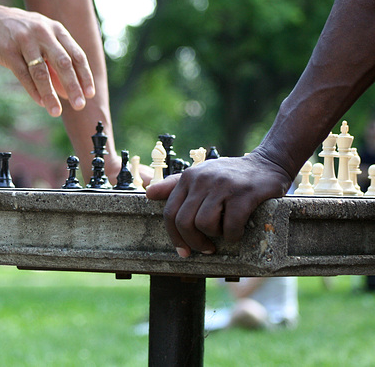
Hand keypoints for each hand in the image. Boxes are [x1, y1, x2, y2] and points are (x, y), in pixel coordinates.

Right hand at [0, 5, 95, 116]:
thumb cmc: (23, 35)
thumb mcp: (44, 43)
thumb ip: (57, 65)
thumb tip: (70, 92)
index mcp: (57, 30)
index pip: (76, 55)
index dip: (85, 75)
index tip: (90, 94)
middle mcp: (43, 33)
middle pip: (63, 62)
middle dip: (73, 86)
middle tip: (79, 105)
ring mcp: (25, 41)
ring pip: (41, 71)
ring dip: (50, 94)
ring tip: (56, 112)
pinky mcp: (8, 50)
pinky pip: (23, 74)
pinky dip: (33, 90)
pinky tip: (41, 103)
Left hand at [146, 152, 291, 256]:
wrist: (268, 163)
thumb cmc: (230, 175)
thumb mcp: (200, 175)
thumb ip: (174, 185)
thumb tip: (148, 194)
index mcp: (189, 177)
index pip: (170, 212)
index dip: (174, 237)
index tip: (183, 251)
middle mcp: (202, 180)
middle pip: (184, 221)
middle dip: (193, 242)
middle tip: (206, 248)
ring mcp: (223, 186)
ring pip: (204, 224)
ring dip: (214, 236)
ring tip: (223, 234)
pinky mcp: (244, 194)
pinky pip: (230, 225)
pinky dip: (233, 235)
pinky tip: (238, 232)